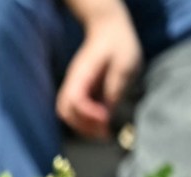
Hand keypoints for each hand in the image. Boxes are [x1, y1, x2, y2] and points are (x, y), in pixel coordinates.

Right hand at [56, 6, 141, 138]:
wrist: (108, 30)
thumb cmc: (119, 44)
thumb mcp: (125, 64)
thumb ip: (116, 87)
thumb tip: (109, 112)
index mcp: (81, 74)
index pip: (75, 100)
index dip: (89, 114)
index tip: (107, 120)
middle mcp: (72, 82)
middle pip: (65, 111)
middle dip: (83, 126)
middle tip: (103, 133)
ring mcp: (72, 86)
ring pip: (66, 113)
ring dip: (81, 126)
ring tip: (101, 132)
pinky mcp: (78, 90)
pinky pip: (73, 110)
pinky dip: (83, 121)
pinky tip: (99, 124)